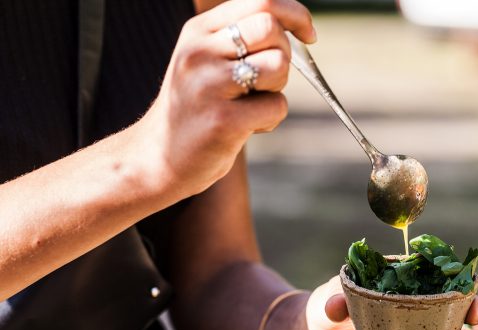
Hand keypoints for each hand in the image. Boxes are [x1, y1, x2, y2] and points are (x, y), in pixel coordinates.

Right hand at [134, 0, 315, 200]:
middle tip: (268, 80)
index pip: (261, 2)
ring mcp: (209, 85)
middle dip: (284, 55)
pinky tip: (246, 128)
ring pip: (278, 66)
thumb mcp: (207, 60)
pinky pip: (276, 107)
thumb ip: (242, 38)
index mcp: (199, 30)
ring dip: (277, 89)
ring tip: (252, 104)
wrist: (159, 156)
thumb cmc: (196, 108)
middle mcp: (200, 51)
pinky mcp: (223, 120)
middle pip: (271, 29)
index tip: (308, 34)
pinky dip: (271, 120)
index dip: (296, 15)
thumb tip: (296, 26)